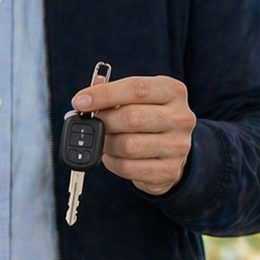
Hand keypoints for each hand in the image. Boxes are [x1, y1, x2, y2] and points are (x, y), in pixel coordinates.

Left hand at [72, 75, 196, 195]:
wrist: (173, 151)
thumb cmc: (149, 120)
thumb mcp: (138, 99)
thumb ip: (113, 95)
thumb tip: (84, 98)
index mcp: (173, 92)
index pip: (136, 89)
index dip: (104, 94)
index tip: (79, 102)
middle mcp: (180, 117)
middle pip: (132, 118)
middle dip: (103, 122)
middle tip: (92, 124)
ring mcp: (177, 146)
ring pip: (128, 145)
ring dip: (107, 144)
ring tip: (105, 141)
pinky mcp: (169, 170)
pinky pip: (128, 167)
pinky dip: (112, 162)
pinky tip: (113, 156)